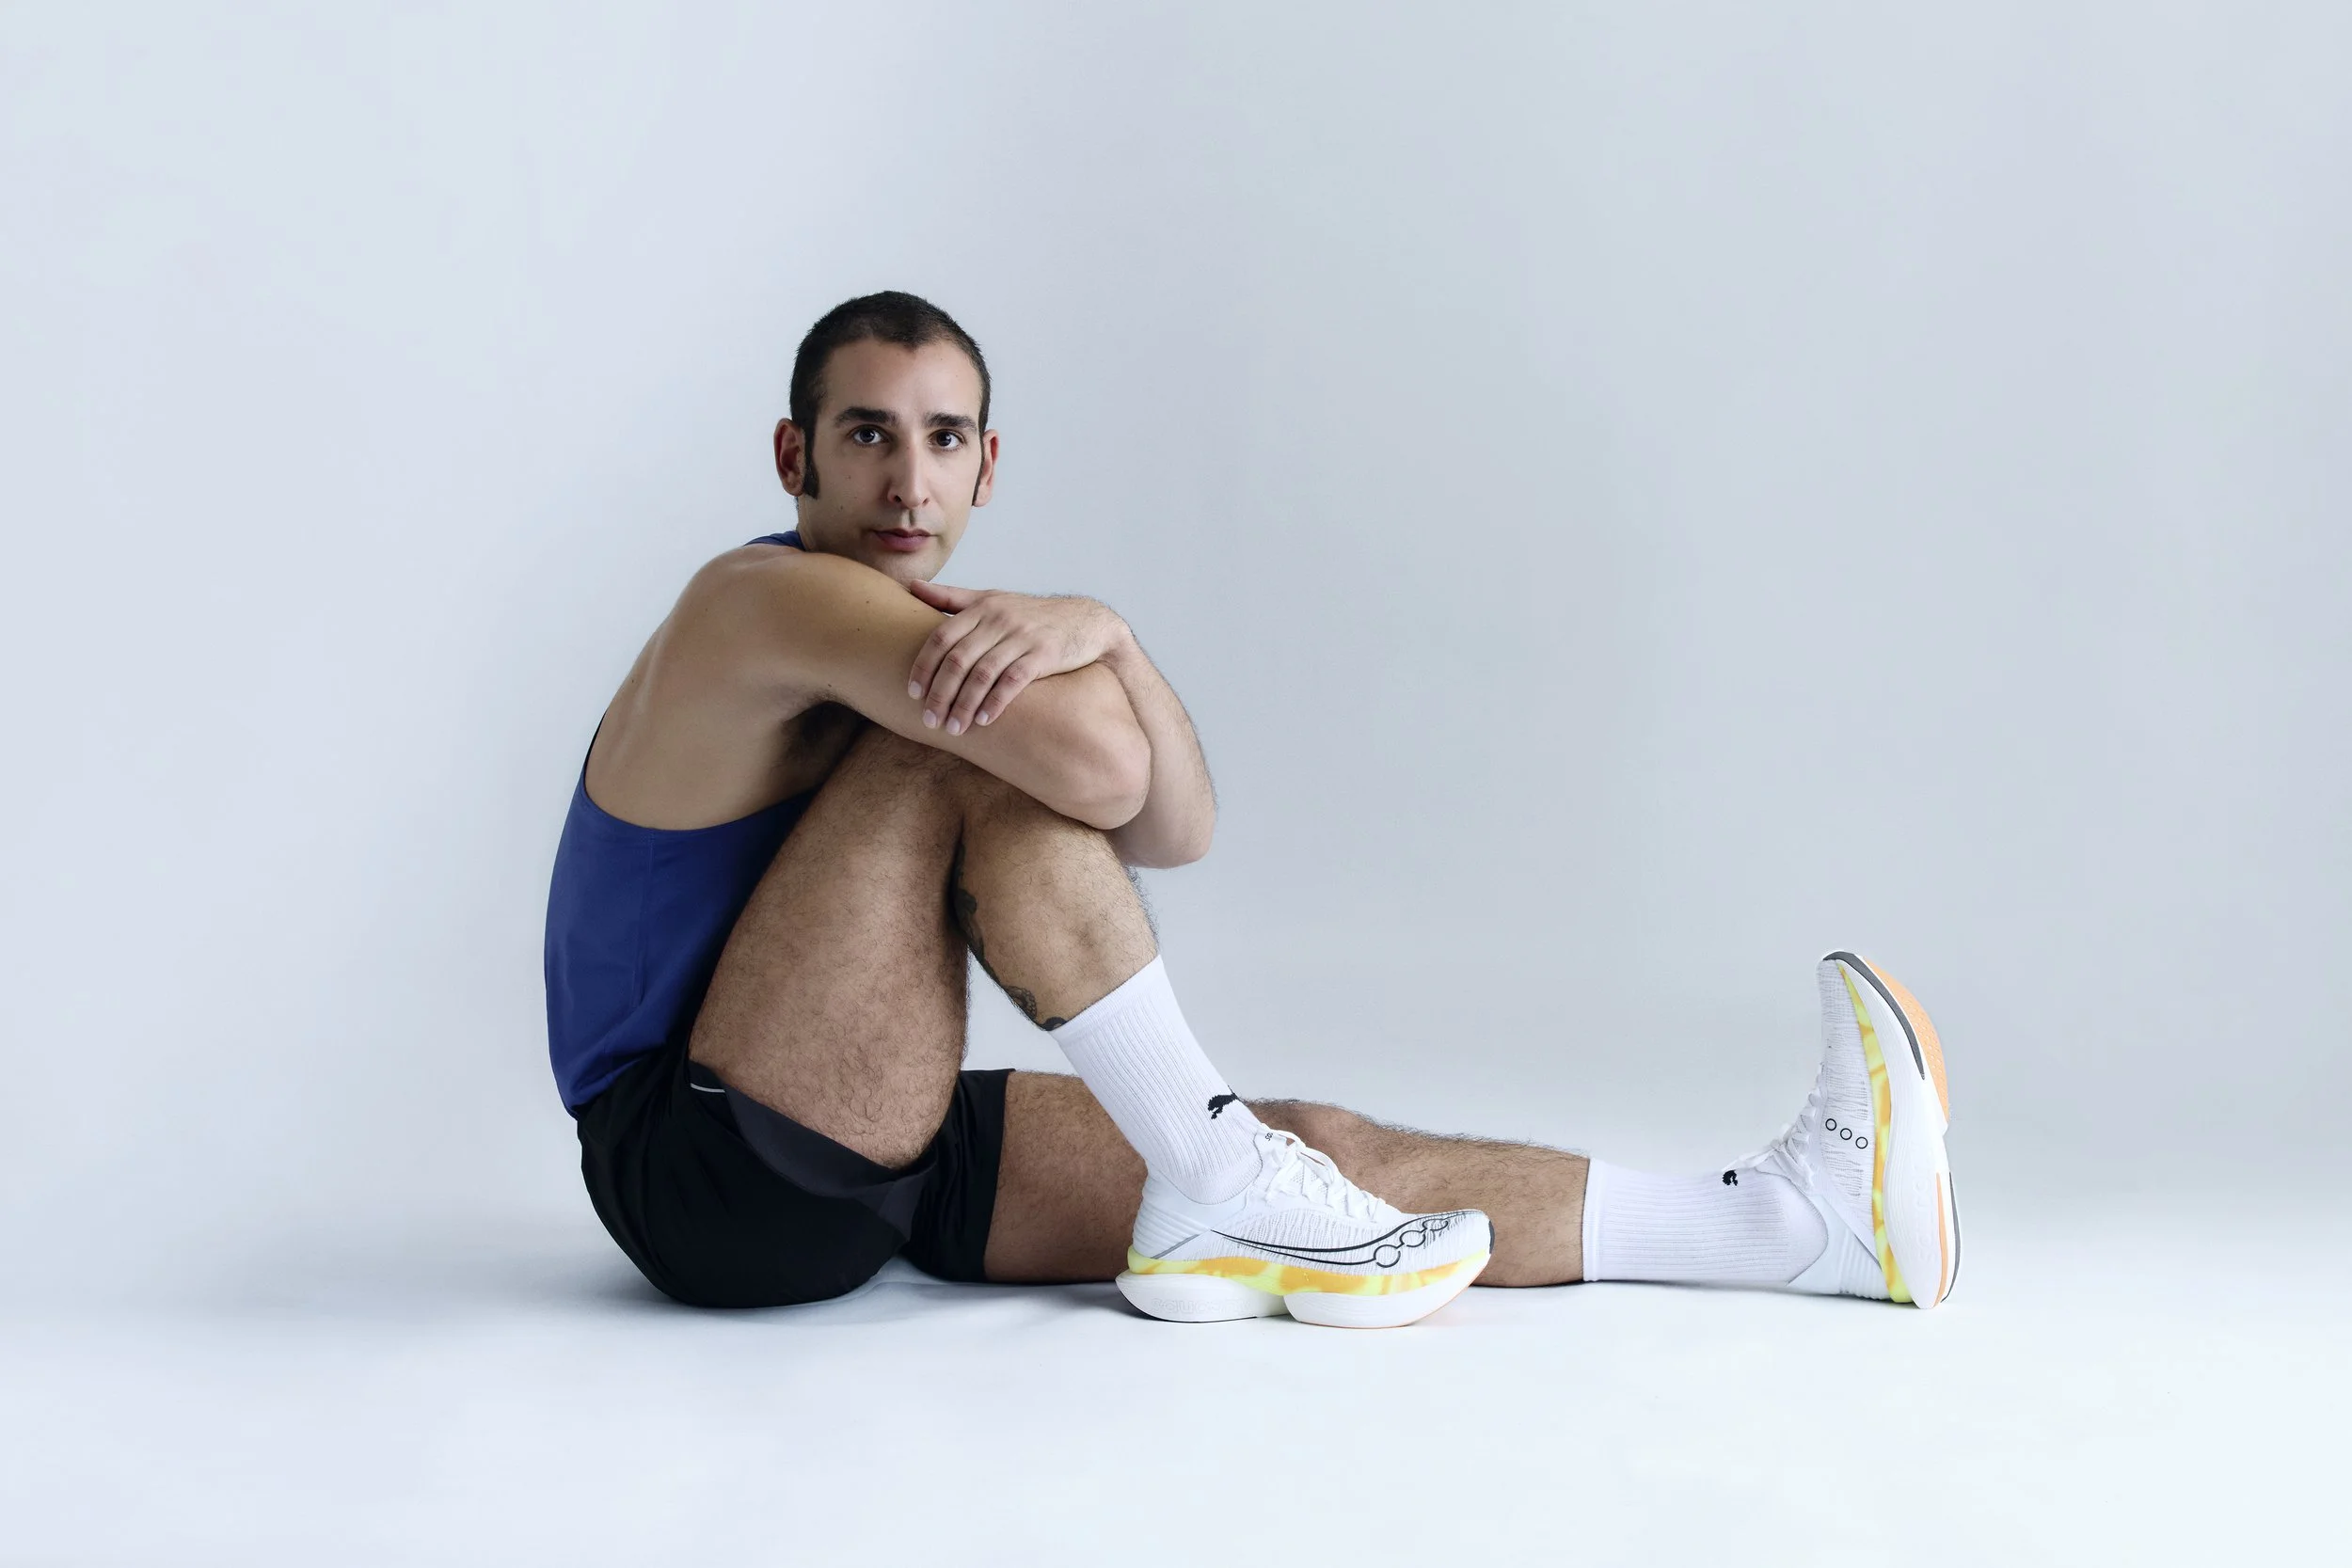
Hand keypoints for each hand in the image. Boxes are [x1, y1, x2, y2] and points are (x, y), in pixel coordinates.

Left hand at [904, 580, 1126, 734]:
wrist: (1086, 622)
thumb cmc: (1031, 615)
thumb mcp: (992, 599)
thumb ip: (951, 597)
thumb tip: (911, 586)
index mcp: (981, 606)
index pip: (941, 637)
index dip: (924, 667)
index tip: (912, 693)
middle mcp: (999, 619)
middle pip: (957, 660)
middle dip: (940, 694)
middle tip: (929, 719)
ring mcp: (1022, 636)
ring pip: (982, 674)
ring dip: (964, 705)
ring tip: (953, 728)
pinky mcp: (1043, 655)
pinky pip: (1012, 681)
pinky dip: (995, 703)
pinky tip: (984, 720)